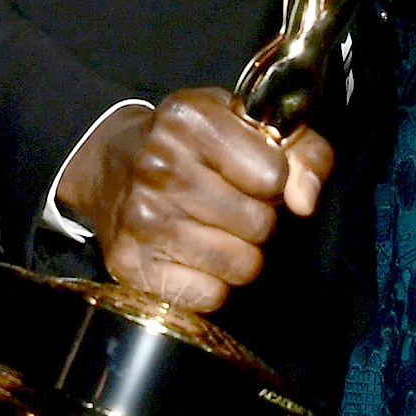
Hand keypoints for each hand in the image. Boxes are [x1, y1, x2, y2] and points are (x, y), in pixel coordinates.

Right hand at [55, 88, 333, 311]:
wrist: (109, 164)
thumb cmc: (192, 145)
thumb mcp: (247, 125)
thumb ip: (303, 150)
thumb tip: (306, 201)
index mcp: (189, 119)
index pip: (274, 175)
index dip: (273, 179)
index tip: (249, 172)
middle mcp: (160, 165)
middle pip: (260, 224)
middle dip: (257, 217)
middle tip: (230, 203)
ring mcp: (141, 216)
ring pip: (242, 264)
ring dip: (240, 254)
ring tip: (215, 229)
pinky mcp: (130, 263)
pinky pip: (211, 295)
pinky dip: (211, 283)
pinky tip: (193, 254)